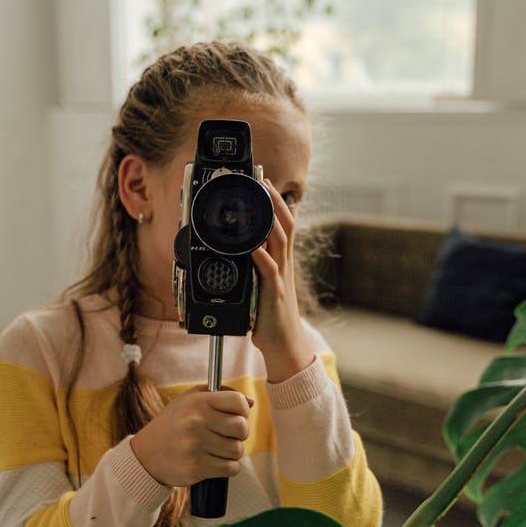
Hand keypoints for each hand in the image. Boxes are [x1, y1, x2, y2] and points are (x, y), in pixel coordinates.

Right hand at [129, 387, 252, 486]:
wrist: (146, 454)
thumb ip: (220, 395)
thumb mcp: (190, 400)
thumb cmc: (173, 424)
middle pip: (242, 428)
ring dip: (232, 453)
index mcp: (198, 402)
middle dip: (240, 434)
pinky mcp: (196, 468)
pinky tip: (214, 462)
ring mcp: (195, 446)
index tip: (236, 415)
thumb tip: (250, 402)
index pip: (238, 402)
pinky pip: (230, 468)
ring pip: (237, 451)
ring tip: (216, 449)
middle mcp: (196, 422)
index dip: (242, 410)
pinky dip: (228, 467)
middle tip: (228, 435)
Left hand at [250, 178, 315, 381]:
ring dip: (270, 220)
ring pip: (279, 242)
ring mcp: (280, 278)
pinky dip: (261, 256)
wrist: (285, 345)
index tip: (265, 183)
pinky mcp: (273, 293)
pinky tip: (253, 247)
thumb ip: (255, 266)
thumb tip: (241, 249)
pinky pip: (268, 270)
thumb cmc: (271, 317)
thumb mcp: (263, 285)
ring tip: (262, 202)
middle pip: (284, 225)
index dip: (276, 203)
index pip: (282, 225)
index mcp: (280, 262)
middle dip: (275, 201)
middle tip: (264, 181)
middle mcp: (283, 265)